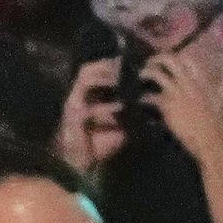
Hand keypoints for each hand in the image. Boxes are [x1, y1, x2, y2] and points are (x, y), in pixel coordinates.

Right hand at [59, 55, 125, 170]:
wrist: (83, 162)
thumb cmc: (100, 142)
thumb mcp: (119, 124)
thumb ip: (128, 112)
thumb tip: (148, 102)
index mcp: (87, 95)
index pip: (93, 70)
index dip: (107, 63)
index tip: (125, 60)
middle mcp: (78, 96)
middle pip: (86, 70)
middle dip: (105, 66)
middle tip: (123, 67)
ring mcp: (73, 107)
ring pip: (83, 83)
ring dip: (102, 80)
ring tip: (119, 81)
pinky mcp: (73, 120)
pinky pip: (87, 110)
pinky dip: (104, 107)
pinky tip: (119, 106)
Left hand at [144, 48, 222, 163]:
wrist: (212, 143)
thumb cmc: (220, 128)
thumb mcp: (219, 105)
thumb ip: (211, 92)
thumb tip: (211, 85)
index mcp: (204, 83)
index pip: (189, 61)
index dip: (178, 57)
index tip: (171, 61)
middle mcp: (190, 83)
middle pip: (171, 60)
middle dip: (158, 58)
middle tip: (151, 63)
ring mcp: (177, 93)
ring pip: (157, 74)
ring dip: (147, 72)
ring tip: (142, 76)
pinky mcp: (167, 105)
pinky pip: (151, 96)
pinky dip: (145, 98)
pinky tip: (142, 101)